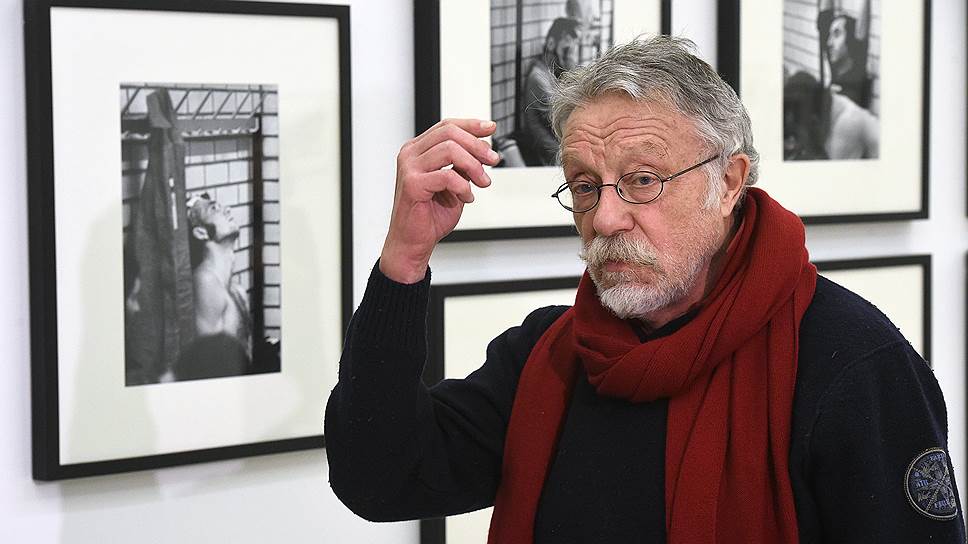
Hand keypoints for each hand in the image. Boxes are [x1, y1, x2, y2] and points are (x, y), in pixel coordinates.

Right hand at [380, 119, 499, 282]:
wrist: (414, 242)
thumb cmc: (429, 216)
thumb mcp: (455, 184)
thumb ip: (464, 165)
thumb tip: (485, 147)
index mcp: (418, 150)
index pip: (447, 126)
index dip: (471, 125)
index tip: (491, 129)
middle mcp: (411, 155)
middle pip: (449, 132)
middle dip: (477, 145)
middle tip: (493, 160)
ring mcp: (409, 168)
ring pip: (449, 149)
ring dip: (473, 165)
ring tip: (482, 182)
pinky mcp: (412, 184)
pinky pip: (446, 176)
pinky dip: (463, 187)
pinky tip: (466, 198)